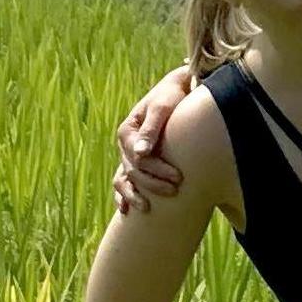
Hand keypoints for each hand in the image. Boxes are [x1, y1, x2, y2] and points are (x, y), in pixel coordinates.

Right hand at [114, 62, 193, 213]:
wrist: (177, 89)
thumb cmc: (172, 96)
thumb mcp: (162, 107)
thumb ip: (151, 128)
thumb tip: (140, 154)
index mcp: (127, 131)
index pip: (138, 158)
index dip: (157, 170)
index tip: (178, 177)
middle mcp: (125, 145)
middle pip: (133, 171)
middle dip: (152, 184)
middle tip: (175, 190)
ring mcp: (129, 154)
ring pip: (124, 180)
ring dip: (133, 196)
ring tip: (147, 209)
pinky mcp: (137, 161)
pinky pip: (123, 182)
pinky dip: (123, 196)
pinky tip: (126, 212)